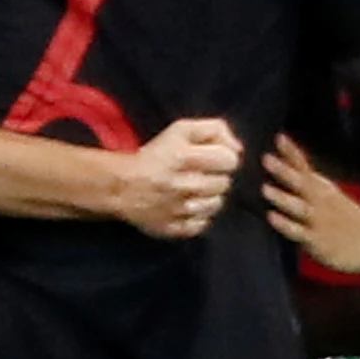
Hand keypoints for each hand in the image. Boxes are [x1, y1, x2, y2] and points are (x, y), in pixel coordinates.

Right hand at [112, 116, 251, 241]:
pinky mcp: (174, 229)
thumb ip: (214, 129)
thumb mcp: (181, 130)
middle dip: (216, 177)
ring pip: (217, 205)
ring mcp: (178, 210)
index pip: (230, 160)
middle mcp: (182, 184)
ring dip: (209, 197)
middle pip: (224, 183)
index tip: (211, 159)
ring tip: (193, 191)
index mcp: (183, 157)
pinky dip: (198, 216)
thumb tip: (238, 149)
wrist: (121, 186)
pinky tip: (187, 207)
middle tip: (199, 175)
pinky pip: (203, 224)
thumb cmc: (156, 155)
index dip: (224, 158)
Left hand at [259, 136, 359, 271]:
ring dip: (283, 198)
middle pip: (302, 184)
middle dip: (284, 171)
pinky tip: (271, 217)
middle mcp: (322, 202)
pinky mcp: (319, 241)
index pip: (306, 167)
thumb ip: (312, 186)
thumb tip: (290, 171)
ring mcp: (321, 221)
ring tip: (265, 188)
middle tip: (266, 158)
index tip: (279, 137)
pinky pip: (299, 232)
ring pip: (299, 207)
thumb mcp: (333, 198)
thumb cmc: (351, 221)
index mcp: (325, 190)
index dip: (292, 153)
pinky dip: (285, 224)